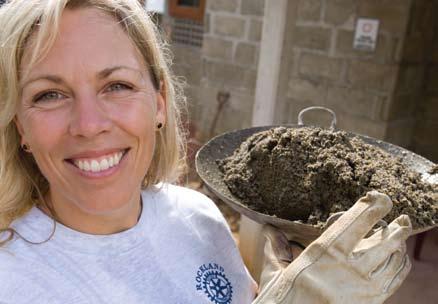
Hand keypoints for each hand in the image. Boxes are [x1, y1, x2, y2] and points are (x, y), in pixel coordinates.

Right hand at [253, 191, 411, 303]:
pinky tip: (400, 260)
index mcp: (321, 256)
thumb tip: (269, 229)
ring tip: (401, 235)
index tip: (381, 198)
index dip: (371, 209)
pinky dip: (399, 268)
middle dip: (397, 229)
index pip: (352, 225)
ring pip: (392, 262)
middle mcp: (346, 270)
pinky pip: (392, 282)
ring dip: (399, 246)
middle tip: (403, 219)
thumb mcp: (275, 274)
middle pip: (382, 243)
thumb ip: (276, 249)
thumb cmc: (279, 302)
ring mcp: (361, 290)